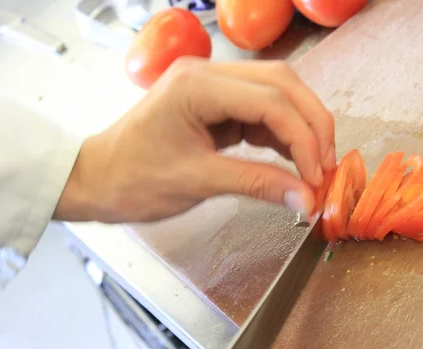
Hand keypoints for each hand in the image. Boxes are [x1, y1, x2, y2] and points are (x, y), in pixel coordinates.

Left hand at [54, 58, 335, 222]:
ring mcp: (211, 87)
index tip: (318, 176)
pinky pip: (260, 112)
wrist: (96, 180)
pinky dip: (282, 135)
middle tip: (326, 166)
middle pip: (281, 84)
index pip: (270, 100)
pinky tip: (295, 159)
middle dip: (311, 125)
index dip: (303, 138)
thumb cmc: (132, 180)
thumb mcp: (196, 182)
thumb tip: (306, 199)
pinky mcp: (214, 104)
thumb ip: (257, 184)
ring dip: (301, 128)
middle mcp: (207, 74)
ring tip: (316, 166)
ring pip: (276, 94)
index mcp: (196, 85)